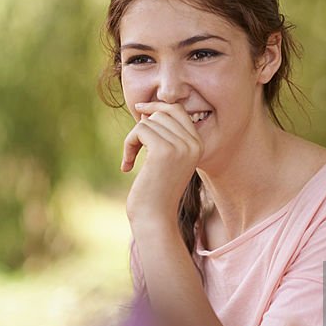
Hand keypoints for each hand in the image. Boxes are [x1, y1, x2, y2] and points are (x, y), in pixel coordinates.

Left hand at [121, 102, 202, 223]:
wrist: (155, 218)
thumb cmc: (156, 191)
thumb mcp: (167, 160)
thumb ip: (165, 136)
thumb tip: (148, 110)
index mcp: (198, 144)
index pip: (178, 110)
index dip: (157, 107)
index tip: (140, 109)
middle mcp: (193, 143)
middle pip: (162, 112)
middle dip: (143, 126)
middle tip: (133, 149)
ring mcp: (181, 146)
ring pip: (148, 121)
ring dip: (133, 139)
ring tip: (130, 160)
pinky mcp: (164, 150)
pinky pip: (140, 130)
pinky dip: (128, 145)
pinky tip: (127, 165)